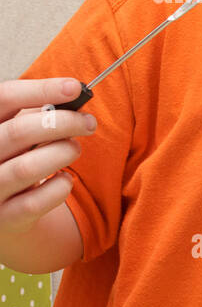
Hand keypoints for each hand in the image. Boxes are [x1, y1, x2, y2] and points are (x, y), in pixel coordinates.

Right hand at [0, 78, 96, 236]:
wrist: (3, 210)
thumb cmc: (15, 158)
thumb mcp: (19, 133)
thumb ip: (38, 115)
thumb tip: (73, 97)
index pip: (4, 98)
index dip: (41, 90)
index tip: (75, 87)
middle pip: (19, 131)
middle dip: (63, 122)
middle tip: (88, 123)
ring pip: (27, 167)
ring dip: (62, 153)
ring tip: (74, 148)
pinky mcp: (3, 219)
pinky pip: (35, 203)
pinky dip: (59, 187)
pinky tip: (65, 179)